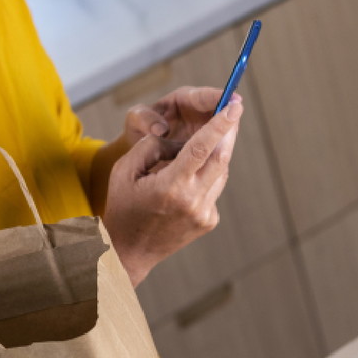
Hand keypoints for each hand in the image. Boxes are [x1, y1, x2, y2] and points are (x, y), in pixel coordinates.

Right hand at [88, 86, 233, 214]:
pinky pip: (214, 188)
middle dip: (229, 131)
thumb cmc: (123, 207)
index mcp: (170, 186)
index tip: (234, 106)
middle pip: (221, 157)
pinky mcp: (209, 221)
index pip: (202, 148)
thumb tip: (178, 136)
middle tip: (233, 110)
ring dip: (216, 153)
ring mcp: (204, 213)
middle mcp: (192, 201)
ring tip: (201, 145)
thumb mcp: (124, 171)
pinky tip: (188, 180)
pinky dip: (206, 176)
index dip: (220, 124)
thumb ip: (151, 146)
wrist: (129, 252)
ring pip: (221, 172)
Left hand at [119, 86, 226, 147]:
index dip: (218, 97)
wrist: (138, 151)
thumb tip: (160, 129)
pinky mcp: (207, 149)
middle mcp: (199, 114)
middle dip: (227, 117)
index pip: (204, 96)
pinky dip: (217, 156)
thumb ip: (143, 118)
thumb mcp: (135, 119)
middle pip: (219, 113)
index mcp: (184, 100)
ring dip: (225, 138)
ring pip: (222, 133)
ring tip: (224, 147)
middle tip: (236, 121)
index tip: (232, 99)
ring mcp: (205, 132)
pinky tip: (215, 166)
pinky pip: (216, 151)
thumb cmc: (137, 129)